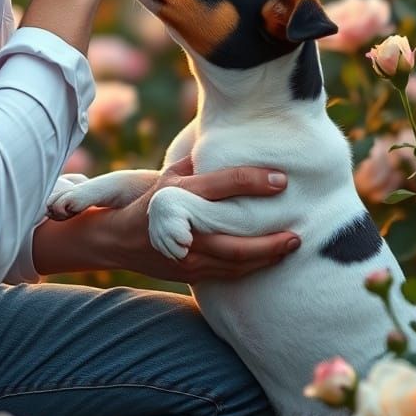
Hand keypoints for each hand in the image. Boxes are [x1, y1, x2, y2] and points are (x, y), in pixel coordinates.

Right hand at [108, 156, 299, 281]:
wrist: (118, 240)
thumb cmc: (150, 200)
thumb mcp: (169, 174)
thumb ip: (199, 162)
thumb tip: (232, 141)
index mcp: (179, 194)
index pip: (223, 184)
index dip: (254, 181)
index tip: (282, 180)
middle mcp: (184, 227)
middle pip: (234, 238)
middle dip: (270, 239)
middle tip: (297, 233)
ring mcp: (187, 255)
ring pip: (234, 262)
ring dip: (266, 257)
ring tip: (292, 246)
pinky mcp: (191, 272)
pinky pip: (227, 274)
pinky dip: (252, 268)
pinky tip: (271, 260)